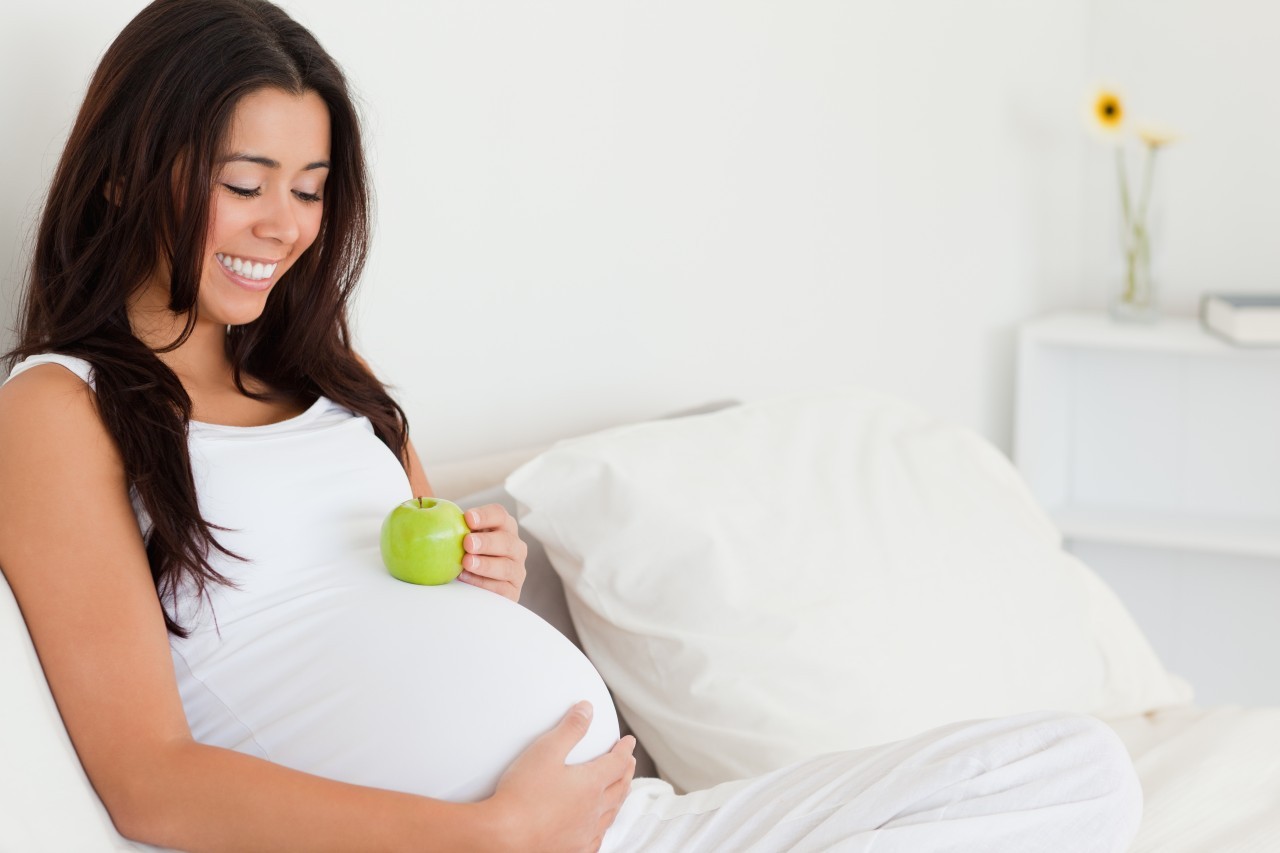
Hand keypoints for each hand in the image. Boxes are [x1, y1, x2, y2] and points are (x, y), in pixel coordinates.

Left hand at [459, 504, 527, 601]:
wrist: (474, 585)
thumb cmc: (465, 553)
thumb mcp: (462, 536)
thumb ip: (451, 523)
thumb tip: (428, 506)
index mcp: (504, 527)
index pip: (500, 515)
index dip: (485, 515)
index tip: (467, 518)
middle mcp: (515, 547)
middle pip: (507, 541)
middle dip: (487, 541)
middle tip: (467, 542)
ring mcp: (516, 570)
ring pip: (506, 566)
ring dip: (486, 564)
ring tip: (466, 562)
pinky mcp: (512, 592)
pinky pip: (501, 589)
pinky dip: (484, 583)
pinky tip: (467, 579)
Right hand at [487, 702, 636, 852]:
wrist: (504, 837)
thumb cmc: (522, 795)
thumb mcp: (546, 751)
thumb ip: (570, 728)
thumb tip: (587, 710)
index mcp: (591, 785)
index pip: (617, 762)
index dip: (624, 750)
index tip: (628, 743)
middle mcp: (593, 811)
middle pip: (619, 788)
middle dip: (626, 772)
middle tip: (628, 763)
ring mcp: (584, 833)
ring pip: (610, 814)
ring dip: (618, 798)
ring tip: (619, 790)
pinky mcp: (573, 850)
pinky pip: (597, 837)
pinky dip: (602, 826)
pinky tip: (597, 827)